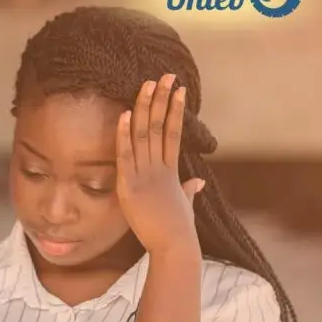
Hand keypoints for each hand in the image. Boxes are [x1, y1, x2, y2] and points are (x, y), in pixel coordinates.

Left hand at [116, 74, 205, 255]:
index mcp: (171, 172)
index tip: (177, 90)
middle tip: (165, 75)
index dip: (174, 110)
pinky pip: (125, 156)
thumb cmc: (178, 231)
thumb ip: (188, 191)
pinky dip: (123, 135)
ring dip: (145, 108)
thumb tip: (197, 183)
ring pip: (144, 135)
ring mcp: (145, 176)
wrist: (175, 245)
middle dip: (162, 99)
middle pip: (160, 127)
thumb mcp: (183, 206)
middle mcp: (160, 169)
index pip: (173, 134)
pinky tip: (124, 114)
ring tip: (146, 84)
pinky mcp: (130, 187)